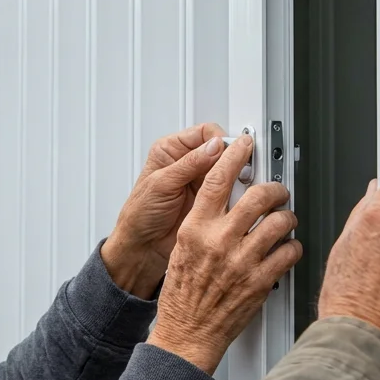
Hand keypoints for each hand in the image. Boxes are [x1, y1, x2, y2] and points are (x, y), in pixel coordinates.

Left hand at [102, 123, 229, 297]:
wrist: (143, 246)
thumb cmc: (141, 215)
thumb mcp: (162, 184)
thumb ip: (189, 164)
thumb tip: (214, 147)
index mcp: (171, 150)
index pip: (205, 133)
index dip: (220, 141)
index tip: (229, 153)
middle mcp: (187, 162)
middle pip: (220, 150)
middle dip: (232, 160)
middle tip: (239, 171)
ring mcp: (199, 181)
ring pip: (227, 170)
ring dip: (235, 177)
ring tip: (237, 186)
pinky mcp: (209, 199)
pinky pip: (229, 190)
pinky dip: (235, 193)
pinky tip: (233, 198)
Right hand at [146, 135, 302, 372]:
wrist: (187, 334)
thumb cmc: (183, 298)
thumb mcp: (182, 250)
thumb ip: (202, 223)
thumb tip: (222, 201)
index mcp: (195, 230)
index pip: (216, 179)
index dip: (234, 155)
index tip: (244, 145)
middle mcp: (219, 242)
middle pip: (258, 196)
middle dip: (275, 189)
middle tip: (278, 191)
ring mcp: (242, 262)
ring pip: (280, 222)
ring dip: (287, 218)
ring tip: (285, 221)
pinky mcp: (261, 281)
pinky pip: (290, 252)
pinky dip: (293, 248)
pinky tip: (287, 249)